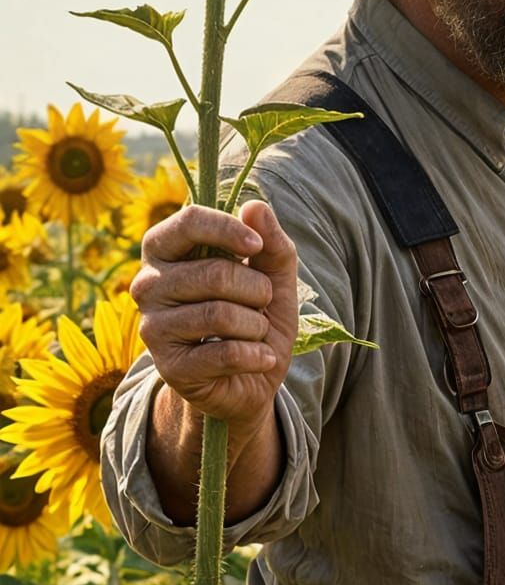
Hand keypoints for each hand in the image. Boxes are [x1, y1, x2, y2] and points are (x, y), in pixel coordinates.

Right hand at [131, 200, 298, 431]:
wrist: (252, 379)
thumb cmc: (257, 316)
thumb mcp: (275, 277)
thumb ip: (271, 243)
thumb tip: (255, 206)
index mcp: (168, 252)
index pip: (188, 221)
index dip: (228, 229)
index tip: (257, 247)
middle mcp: (149, 285)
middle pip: (215, 273)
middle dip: (257, 290)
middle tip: (262, 304)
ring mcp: (153, 328)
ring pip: (220, 315)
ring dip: (257, 326)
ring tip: (256, 333)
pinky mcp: (169, 366)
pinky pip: (224, 352)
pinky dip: (256, 355)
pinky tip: (259, 358)